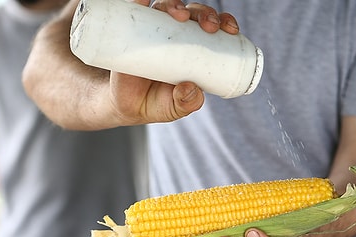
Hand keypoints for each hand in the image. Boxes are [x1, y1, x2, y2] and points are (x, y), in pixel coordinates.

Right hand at [105, 1, 241, 124]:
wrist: (124, 106)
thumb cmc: (156, 103)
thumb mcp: (175, 108)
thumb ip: (186, 103)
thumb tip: (192, 90)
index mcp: (194, 48)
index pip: (212, 28)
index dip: (224, 23)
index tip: (230, 30)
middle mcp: (175, 34)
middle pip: (193, 14)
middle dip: (205, 14)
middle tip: (208, 26)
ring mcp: (153, 30)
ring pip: (167, 7)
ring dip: (176, 5)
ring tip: (180, 16)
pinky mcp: (130, 29)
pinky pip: (136, 8)